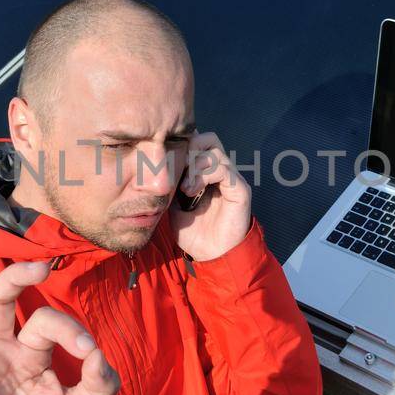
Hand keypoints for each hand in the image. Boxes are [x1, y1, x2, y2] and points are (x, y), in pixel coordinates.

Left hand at [173, 131, 251, 261]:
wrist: (212, 256)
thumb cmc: (195, 233)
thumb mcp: (173, 205)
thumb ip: (169, 185)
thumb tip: (154, 169)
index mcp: (208, 172)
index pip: (198, 142)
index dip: (182, 146)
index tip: (166, 163)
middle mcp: (222, 171)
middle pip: (208, 139)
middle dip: (189, 150)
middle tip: (177, 171)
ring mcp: (232, 179)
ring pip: (214, 152)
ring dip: (194, 166)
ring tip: (184, 188)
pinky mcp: (240, 190)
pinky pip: (223, 169)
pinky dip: (205, 175)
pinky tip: (192, 191)